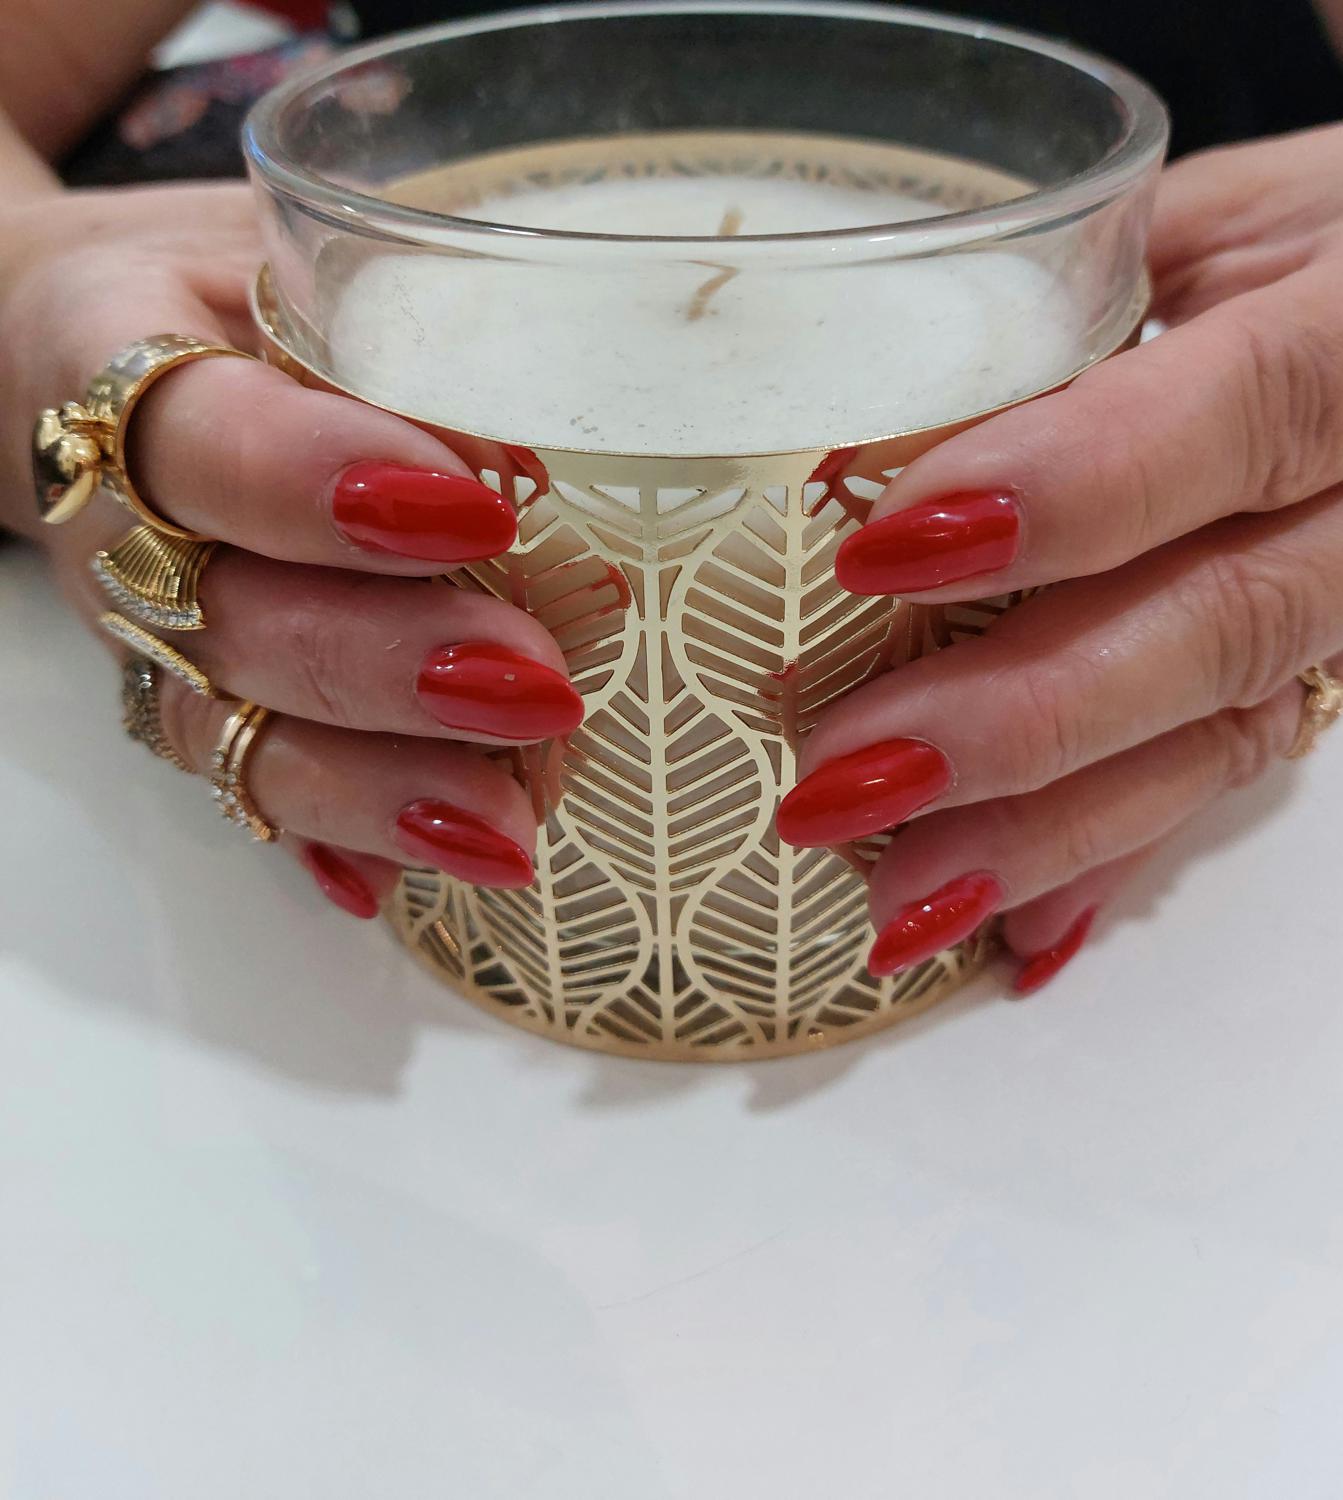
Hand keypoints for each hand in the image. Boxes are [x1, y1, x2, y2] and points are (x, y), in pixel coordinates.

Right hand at [1, 182, 579, 916]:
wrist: (98, 362)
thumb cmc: (227, 296)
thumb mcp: (299, 262)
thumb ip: (392, 339)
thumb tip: (530, 461)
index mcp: (116, 374)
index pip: (205, 442)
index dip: (324, 487)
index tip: (473, 511)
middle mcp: (120, 531)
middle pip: (236, 622)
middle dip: (388, 666)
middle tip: (535, 689)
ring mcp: (150, 640)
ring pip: (235, 735)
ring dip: (375, 789)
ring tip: (505, 831)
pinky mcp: (192, 703)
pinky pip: (250, 788)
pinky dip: (334, 839)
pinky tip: (413, 877)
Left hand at [778, 124, 1342, 990]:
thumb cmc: (1313, 248)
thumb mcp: (1221, 219)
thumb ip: (1076, 311)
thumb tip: (870, 441)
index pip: (1248, 410)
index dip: (1081, 485)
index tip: (889, 546)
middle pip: (1224, 623)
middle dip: (1023, 718)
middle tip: (839, 781)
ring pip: (1225, 735)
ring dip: (1052, 834)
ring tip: (899, 903)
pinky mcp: (1327, 682)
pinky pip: (1224, 779)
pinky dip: (1115, 859)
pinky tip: (1016, 934)